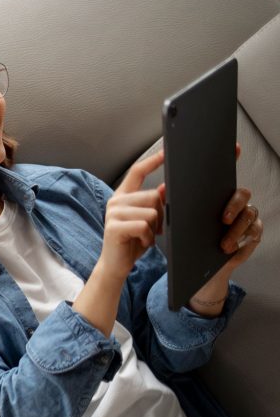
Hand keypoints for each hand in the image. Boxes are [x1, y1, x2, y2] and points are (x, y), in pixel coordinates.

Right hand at [99, 150, 165, 281]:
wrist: (115, 265)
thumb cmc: (131, 242)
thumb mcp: (146, 221)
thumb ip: (153, 203)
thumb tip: (165, 187)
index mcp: (123, 196)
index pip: (137, 172)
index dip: (152, 161)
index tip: (166, 151)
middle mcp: (116, 201)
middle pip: (153, 195)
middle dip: (160, 214)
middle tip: (153, 229)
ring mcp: (113, 214)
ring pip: (151, 211)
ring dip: (154, 228)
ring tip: (145, 237)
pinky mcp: (114, 227)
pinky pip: (144, 225)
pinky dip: (148, 237)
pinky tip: (141, 243)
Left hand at [188, 142, 263, 315]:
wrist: (195, 269)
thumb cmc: (186, 242)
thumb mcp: (176, 222)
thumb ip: (172, 204)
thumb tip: (162, 189)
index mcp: (213, 196)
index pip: (224, 175)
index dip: (231, 158)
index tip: (234, 147)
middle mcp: (233, 203)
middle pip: (241, 193)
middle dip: (234, 204)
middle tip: (223, 217)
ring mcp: (245, 218)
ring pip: (248, 215)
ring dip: (235, 229)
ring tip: (223, 242)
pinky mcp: (252, 235)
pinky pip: (253, 232)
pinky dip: (241, 240)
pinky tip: (230, 247)